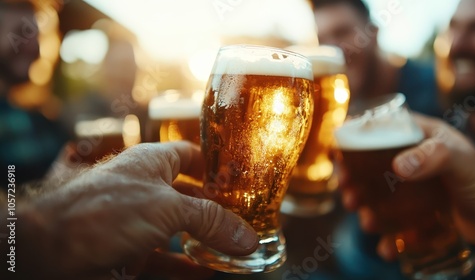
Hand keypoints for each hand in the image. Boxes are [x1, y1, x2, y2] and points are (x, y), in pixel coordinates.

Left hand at [4, 141, 258, 278]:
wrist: (46, 250)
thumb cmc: (104, 211)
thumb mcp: (166, 208)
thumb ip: (210, 221)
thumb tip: (247, 237)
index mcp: (153, 163)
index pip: (190, 156)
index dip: (215, 165)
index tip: (241, 181)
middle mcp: (146, 189)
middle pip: (189, 196)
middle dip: (216, 211)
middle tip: (246, 223)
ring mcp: (136, 221)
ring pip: (179, 231)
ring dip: (205, 242)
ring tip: (235, 252)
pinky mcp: (127, 251)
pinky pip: (164, 259)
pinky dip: (185, 267)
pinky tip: (206, 272)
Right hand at [340, 114, 474, 259]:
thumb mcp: (462, 163)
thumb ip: (434, 156)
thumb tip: (398, 167)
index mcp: (421, 137)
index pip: (382, 130)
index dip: (356, 139)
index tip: (338, 154)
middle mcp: (414, 159)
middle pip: (373, 166)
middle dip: (355, 182)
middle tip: (348, 196)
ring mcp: (414, 187)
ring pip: (380, 196)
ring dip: (367, 210)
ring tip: (366, 222)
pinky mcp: (418, 212)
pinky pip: (396, 221)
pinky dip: (388, 236)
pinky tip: (386, 248)